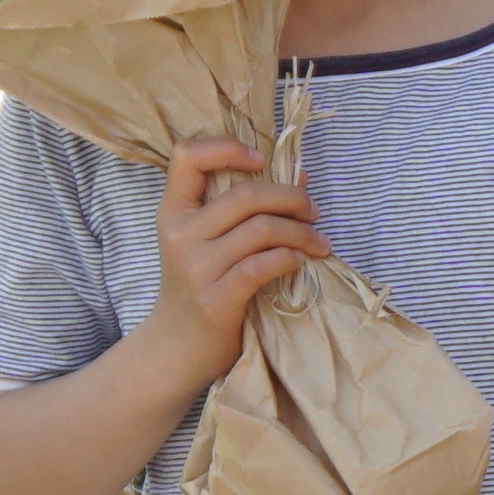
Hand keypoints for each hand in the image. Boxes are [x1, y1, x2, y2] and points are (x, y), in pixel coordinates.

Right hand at [142, 135, 327, 350]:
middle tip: (314, 211)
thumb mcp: (207, 242)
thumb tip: (301, 177)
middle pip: (246, 196)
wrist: (177, 347)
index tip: (262, 160)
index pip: (187, 156)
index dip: (227, 147)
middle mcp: (180, 234)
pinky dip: (290, 259)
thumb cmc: (200, 287)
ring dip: (302, 233)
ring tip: (319, 242)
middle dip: (291, 198)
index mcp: (173, 211)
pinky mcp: (216, 298)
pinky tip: (300, 262)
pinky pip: (263, 265)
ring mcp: (196, 267)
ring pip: (261, 230)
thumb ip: (242, 209)